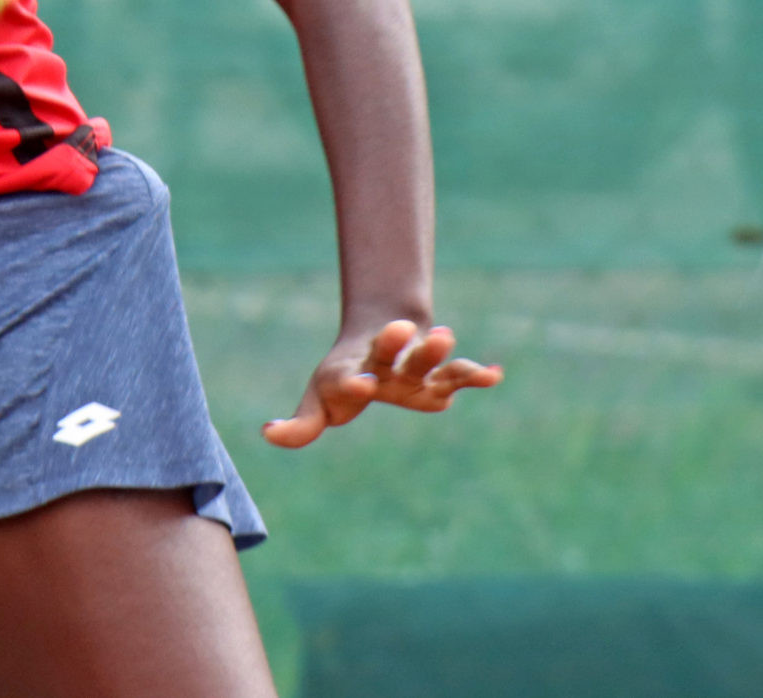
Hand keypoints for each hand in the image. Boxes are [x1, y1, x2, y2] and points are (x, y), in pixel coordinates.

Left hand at [261, 319, 501, 448]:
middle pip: (389, 355)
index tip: (362, 384)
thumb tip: (268, 433)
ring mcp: (412, 367)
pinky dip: (476, 374)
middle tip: (400, 329)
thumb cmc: (342, 381)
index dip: (354, 383)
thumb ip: (300, 424)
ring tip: (445, 335)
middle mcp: (383, 365)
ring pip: (424, 358)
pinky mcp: (438, 375)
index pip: (349, 378)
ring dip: (434, 350)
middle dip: (394, 345)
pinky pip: (459, 374)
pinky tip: (494, 374)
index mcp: (350, 373)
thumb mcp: (318, 403)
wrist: (379, 337)